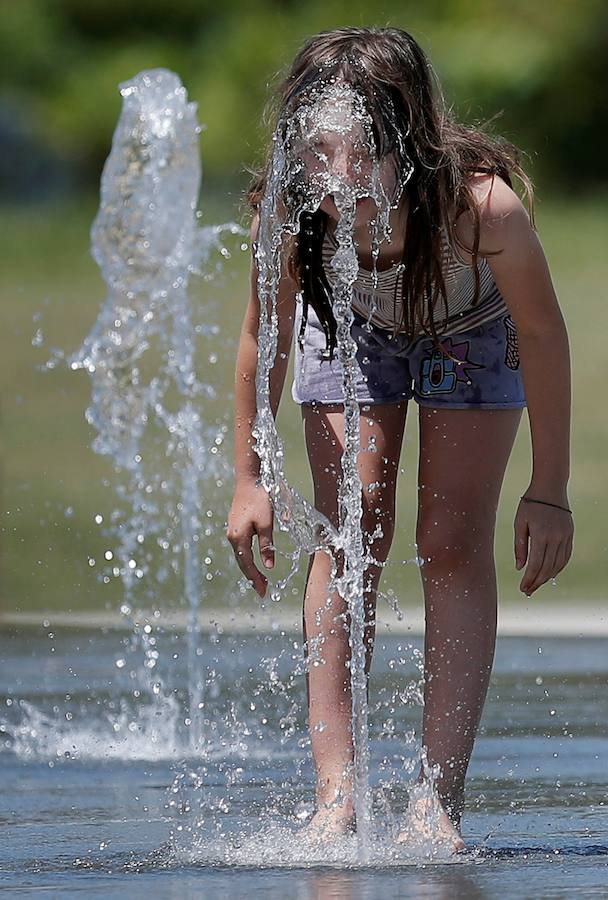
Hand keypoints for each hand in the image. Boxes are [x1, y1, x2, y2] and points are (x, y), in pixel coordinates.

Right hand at [226, 480, 274, 597]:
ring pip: (240, 556)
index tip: (263, 592)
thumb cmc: (259, 500)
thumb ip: (267, 545)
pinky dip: (247, 559)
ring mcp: (232, 532)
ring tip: (261, 581)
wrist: (248, 481)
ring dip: (250, 569)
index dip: (256, 579)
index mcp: (238, 538)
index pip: (247, 565)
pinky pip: (240, 548)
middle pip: (242, 563)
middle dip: (252, 578)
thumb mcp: (267, 523)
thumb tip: (269, 566)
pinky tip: (254, 562)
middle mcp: (232, 537)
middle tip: (263, 592)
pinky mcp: (235, 527)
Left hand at [514, 495, 573, 595]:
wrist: (550, 488)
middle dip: (537, 582)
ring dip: (548, 577)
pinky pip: (565, 556)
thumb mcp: (519, 523)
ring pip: (558, 565)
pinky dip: (558, 567)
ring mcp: (565, 537)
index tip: (523, 588)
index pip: (536, 565)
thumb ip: (519, 546)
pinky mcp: (570, 535)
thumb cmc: (530, 504)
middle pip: (547, 568)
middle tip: (528, 591)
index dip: (529, 579)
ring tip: (536, 584)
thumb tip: (520, 568)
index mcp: (541, 535)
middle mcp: (555, 538)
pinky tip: (550, 574)